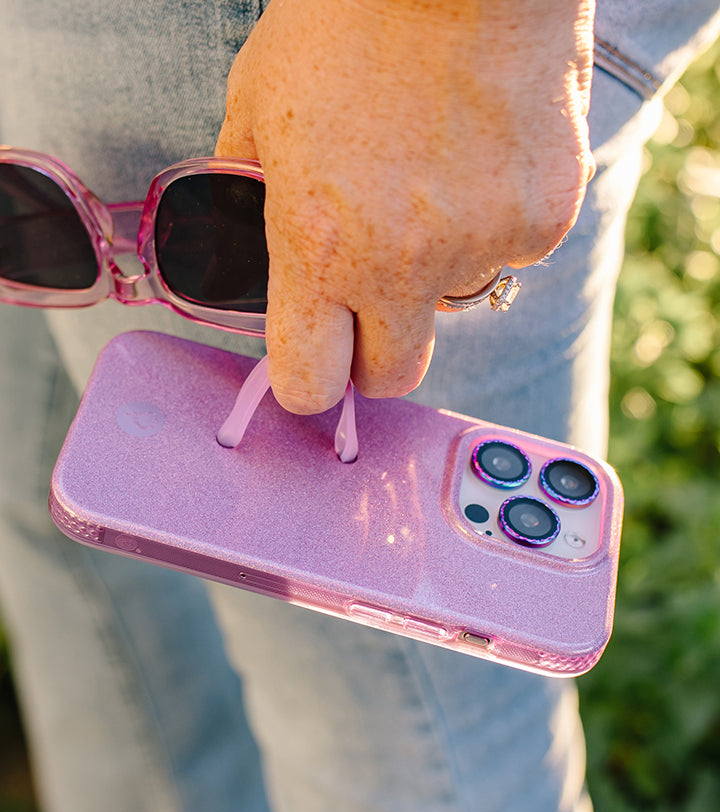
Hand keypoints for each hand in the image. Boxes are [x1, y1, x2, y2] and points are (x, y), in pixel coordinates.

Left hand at [216, 0, 595, 412]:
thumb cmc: (348, 16)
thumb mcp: (260, 100)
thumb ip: (247, 191)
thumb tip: (244, 243)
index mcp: (320, 244)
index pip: (309, 382)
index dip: (309, 381)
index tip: (315, 363)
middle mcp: (402, 265)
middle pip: (393, 377)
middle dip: (376, 351)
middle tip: (372, 296)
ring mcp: (481, 246)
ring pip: (453, 304)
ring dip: (436, 268)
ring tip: (430, 177)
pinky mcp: (544, 220)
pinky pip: (509, 251)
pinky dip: (493, 219)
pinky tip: (480, 152)